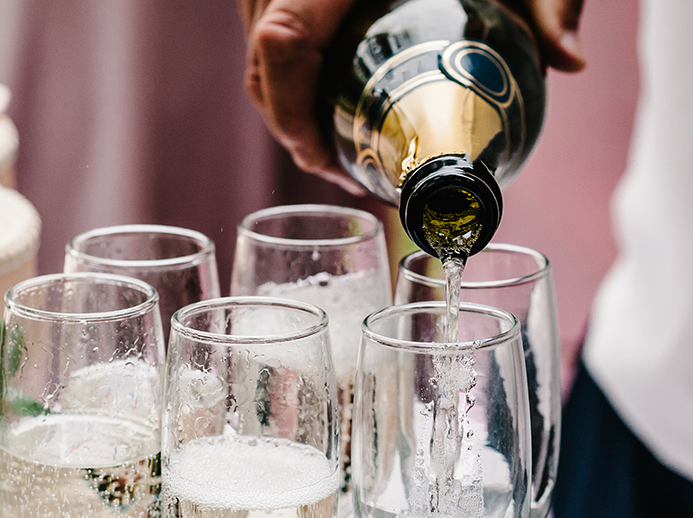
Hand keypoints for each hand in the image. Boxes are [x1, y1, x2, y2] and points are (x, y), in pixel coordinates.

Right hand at [240, 0, 586, 193]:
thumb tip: (569, 62)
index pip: (283, 44)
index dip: (293, 114)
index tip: (324, 158)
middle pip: (263, 66)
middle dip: (295, 129)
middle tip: (343, 169)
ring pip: (259, 57)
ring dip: (288, 109)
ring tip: (337, 146)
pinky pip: (264, 37)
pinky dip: (286, 78)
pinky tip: (324, 100)